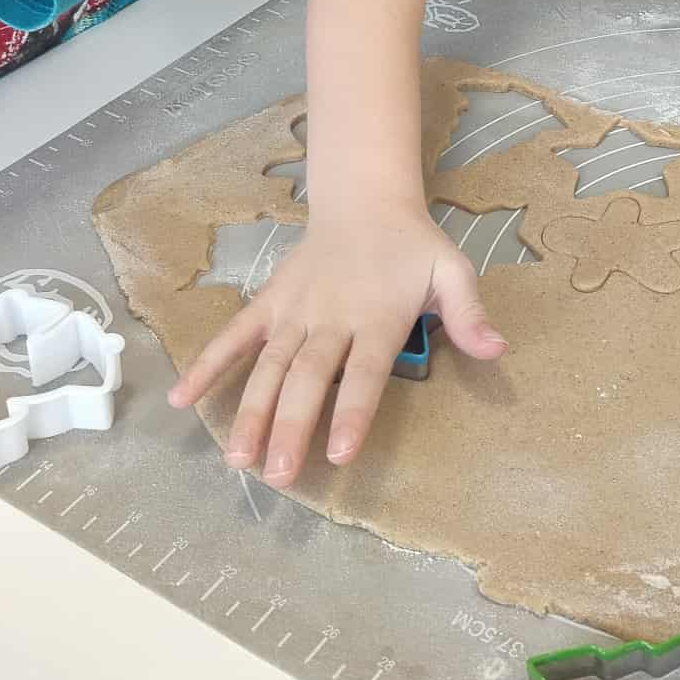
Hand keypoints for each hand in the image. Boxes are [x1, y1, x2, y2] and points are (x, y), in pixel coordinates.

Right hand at [168, 205, 504, 485]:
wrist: (365, 201)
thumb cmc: (412, 246)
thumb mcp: (453, 271)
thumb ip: (470, 313)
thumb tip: (497, 350)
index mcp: (378, 316)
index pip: (364, 372)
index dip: (352, 412)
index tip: (338, 454)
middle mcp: (331, 317)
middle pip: (308, 378)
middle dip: (292, 428)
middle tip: (279, 478)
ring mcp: (295, 310)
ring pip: (269, 366)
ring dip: (252, 411)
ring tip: (237, 459)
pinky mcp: (270, 302)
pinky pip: (235, 334)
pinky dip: (209, 364)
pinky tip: (182, 399)